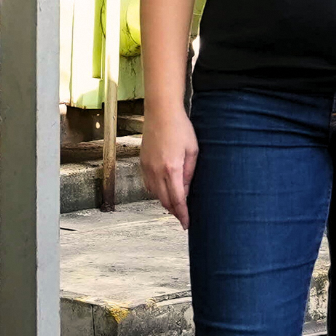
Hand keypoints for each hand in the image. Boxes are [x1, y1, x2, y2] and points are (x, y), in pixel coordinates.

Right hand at [140, 107, 198, 229]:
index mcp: (172, 169)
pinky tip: (164, 190)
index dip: (182, 214)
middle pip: (164, 201)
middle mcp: (156, 171)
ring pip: (155, 194)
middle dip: (174, 211)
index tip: (186, 224)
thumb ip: (189, 173)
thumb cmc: (180, 128)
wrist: (160, 112)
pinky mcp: (142, 162)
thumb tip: (186, 191)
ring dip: (165, 202)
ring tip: (176, 205)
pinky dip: (156, 192)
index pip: (177, 200)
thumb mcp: (193, 151)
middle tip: (183, 218)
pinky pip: (148, 184)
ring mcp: (147, 167)